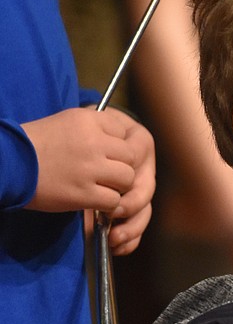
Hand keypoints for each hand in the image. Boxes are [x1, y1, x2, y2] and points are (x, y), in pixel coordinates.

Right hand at [23, 106, 156, 254]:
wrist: (7, 164)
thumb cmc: (34, 145)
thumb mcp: (65, 123)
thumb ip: (94, 129)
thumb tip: (123, 139)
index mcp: (87, 120)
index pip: (123, 132)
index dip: (116, 146)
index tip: (101, 153)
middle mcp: (93, 142)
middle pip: (130, 157)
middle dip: (120, 166)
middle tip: (103, 173)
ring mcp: (90, 168)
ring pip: (127, 179)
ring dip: (116, 186)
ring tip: (98, 186)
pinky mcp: (85, 193)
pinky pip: (114, 200)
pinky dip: (106, 203)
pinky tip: (91, 199)